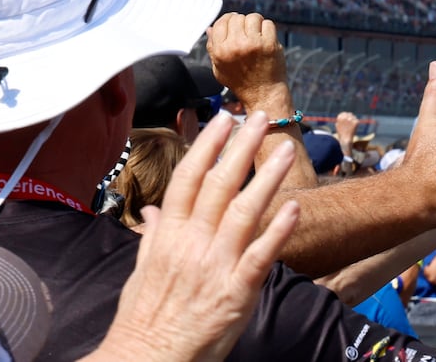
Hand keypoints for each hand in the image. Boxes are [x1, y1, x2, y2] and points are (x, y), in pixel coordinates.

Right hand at [84, 111, 300, 361]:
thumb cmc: (142, 320)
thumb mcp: (140, 273)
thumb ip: (152, 236)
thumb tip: (153, 210)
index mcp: (167, 237)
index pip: (188, 179)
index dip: (207, 145)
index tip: (223, 118)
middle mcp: (191, 245)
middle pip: (218, 185)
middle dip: (240, 147)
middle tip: (260, 117)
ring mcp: (215, 267)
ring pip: (243, 211)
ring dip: (267, 177)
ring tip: (285, 149)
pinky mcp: (237, 292)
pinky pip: (260, 255)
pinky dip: (278, 230)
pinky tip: (295, 207)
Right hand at [207, 13, 289, 106]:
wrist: (263, 93)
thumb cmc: (241, 81)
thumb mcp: (219, 68)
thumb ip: (213, 47)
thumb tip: (210, 29)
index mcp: (221, 51)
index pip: (221, 22)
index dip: (228, 20)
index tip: (234, 23)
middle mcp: (235, 46)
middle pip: (237, 17)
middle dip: (242, 22)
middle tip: (246, 32)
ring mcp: (254, 44)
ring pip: (253, 17)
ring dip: (255, 23)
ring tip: (256, 35)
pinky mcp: (269, 44)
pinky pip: (268, 24)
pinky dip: (267, 29)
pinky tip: (265, 39)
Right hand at [335, 111, 358, 148]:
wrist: (345, 139)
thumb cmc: (341, 134)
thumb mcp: (338, 126)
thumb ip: (339, 120)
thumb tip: (342, 115)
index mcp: (340, 117)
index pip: (344, 113)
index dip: (346, 115)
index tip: (347, 119)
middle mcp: (345, 117)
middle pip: (350, 114)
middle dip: (350, 117)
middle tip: (351, 122)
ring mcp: (351, 119)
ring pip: (354, 117)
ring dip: (354, 120)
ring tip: (352, 126)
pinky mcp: (355, 122)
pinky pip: (357, 121)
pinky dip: (356, 124)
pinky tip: (355, 127)